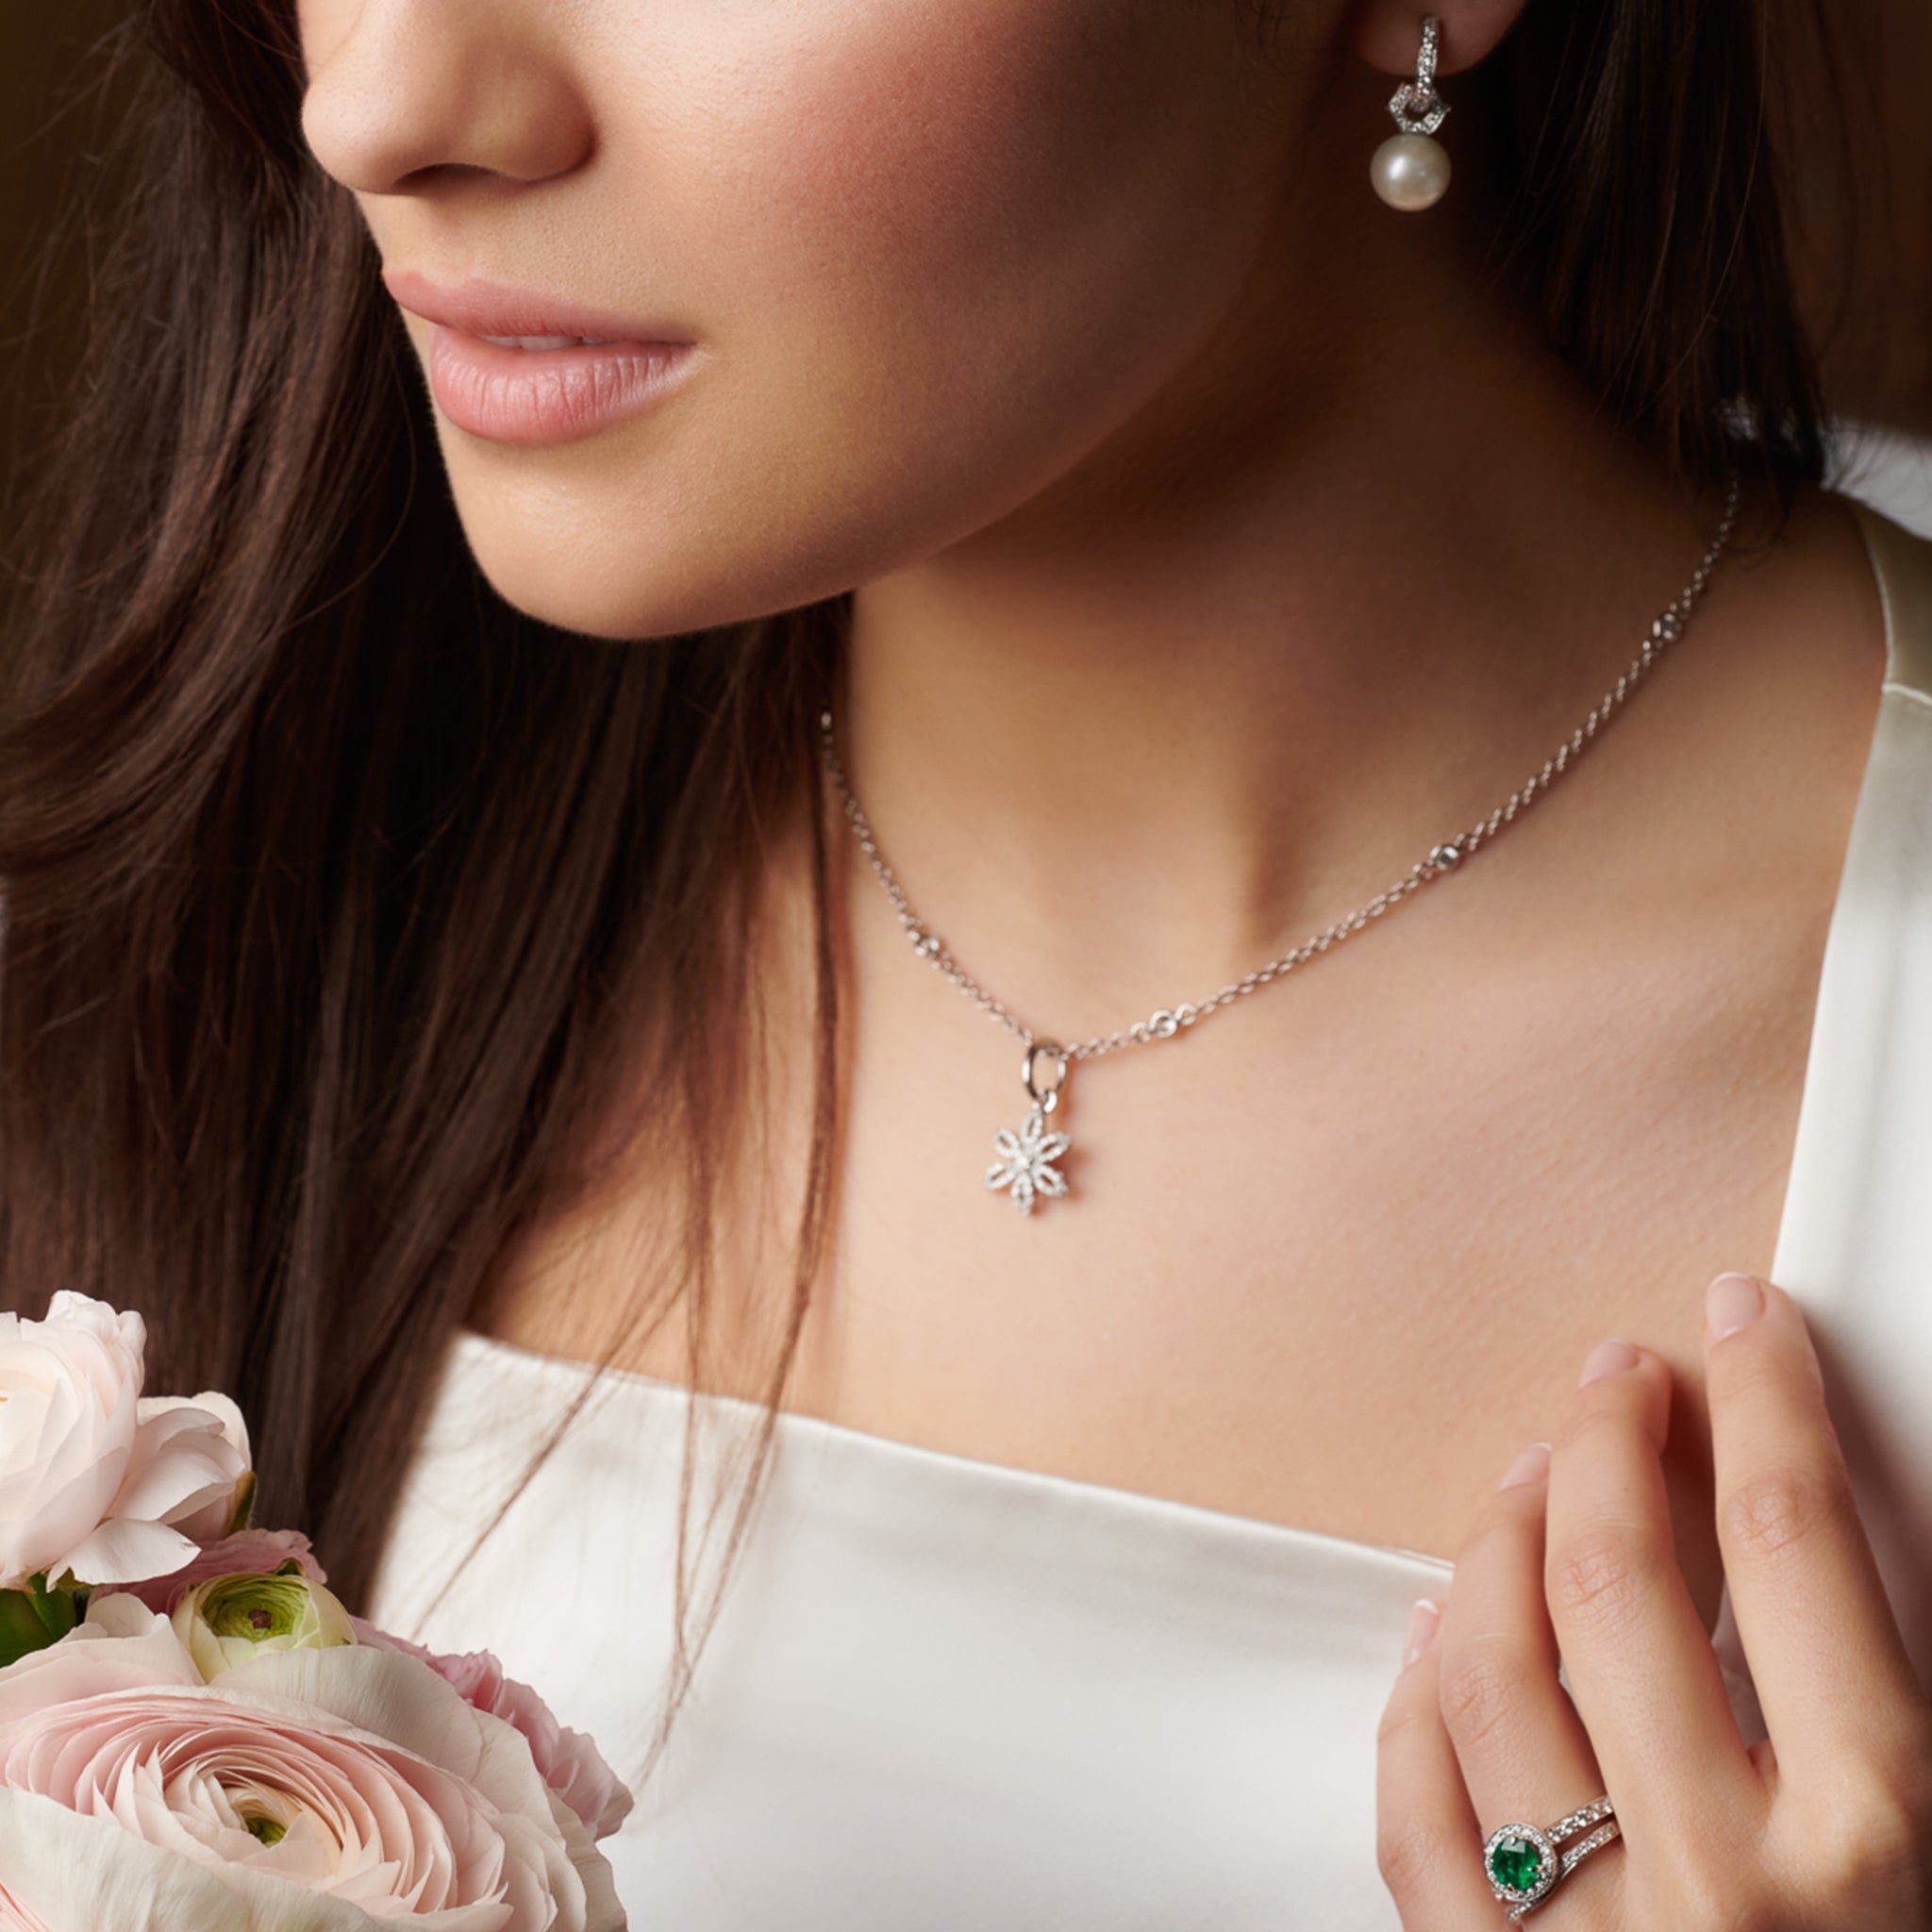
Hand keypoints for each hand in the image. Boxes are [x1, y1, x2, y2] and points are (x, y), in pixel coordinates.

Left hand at [1375, 1271, 1931, 1928]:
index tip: (1740, 1325)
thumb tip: (1855, 1576)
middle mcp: (1723, 1884)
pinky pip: (1416, 1810)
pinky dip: (1417, 1694)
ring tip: (1535, 1475)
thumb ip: (1890, 1723)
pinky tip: (1438, 1628)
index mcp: (1878, 1847)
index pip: (1799, 1546)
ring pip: (1493, 1663)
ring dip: (1505, 1540)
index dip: (1764, 1401)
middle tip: (1620, 1378)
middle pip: (1622, 1578)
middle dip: (1615, 1442)